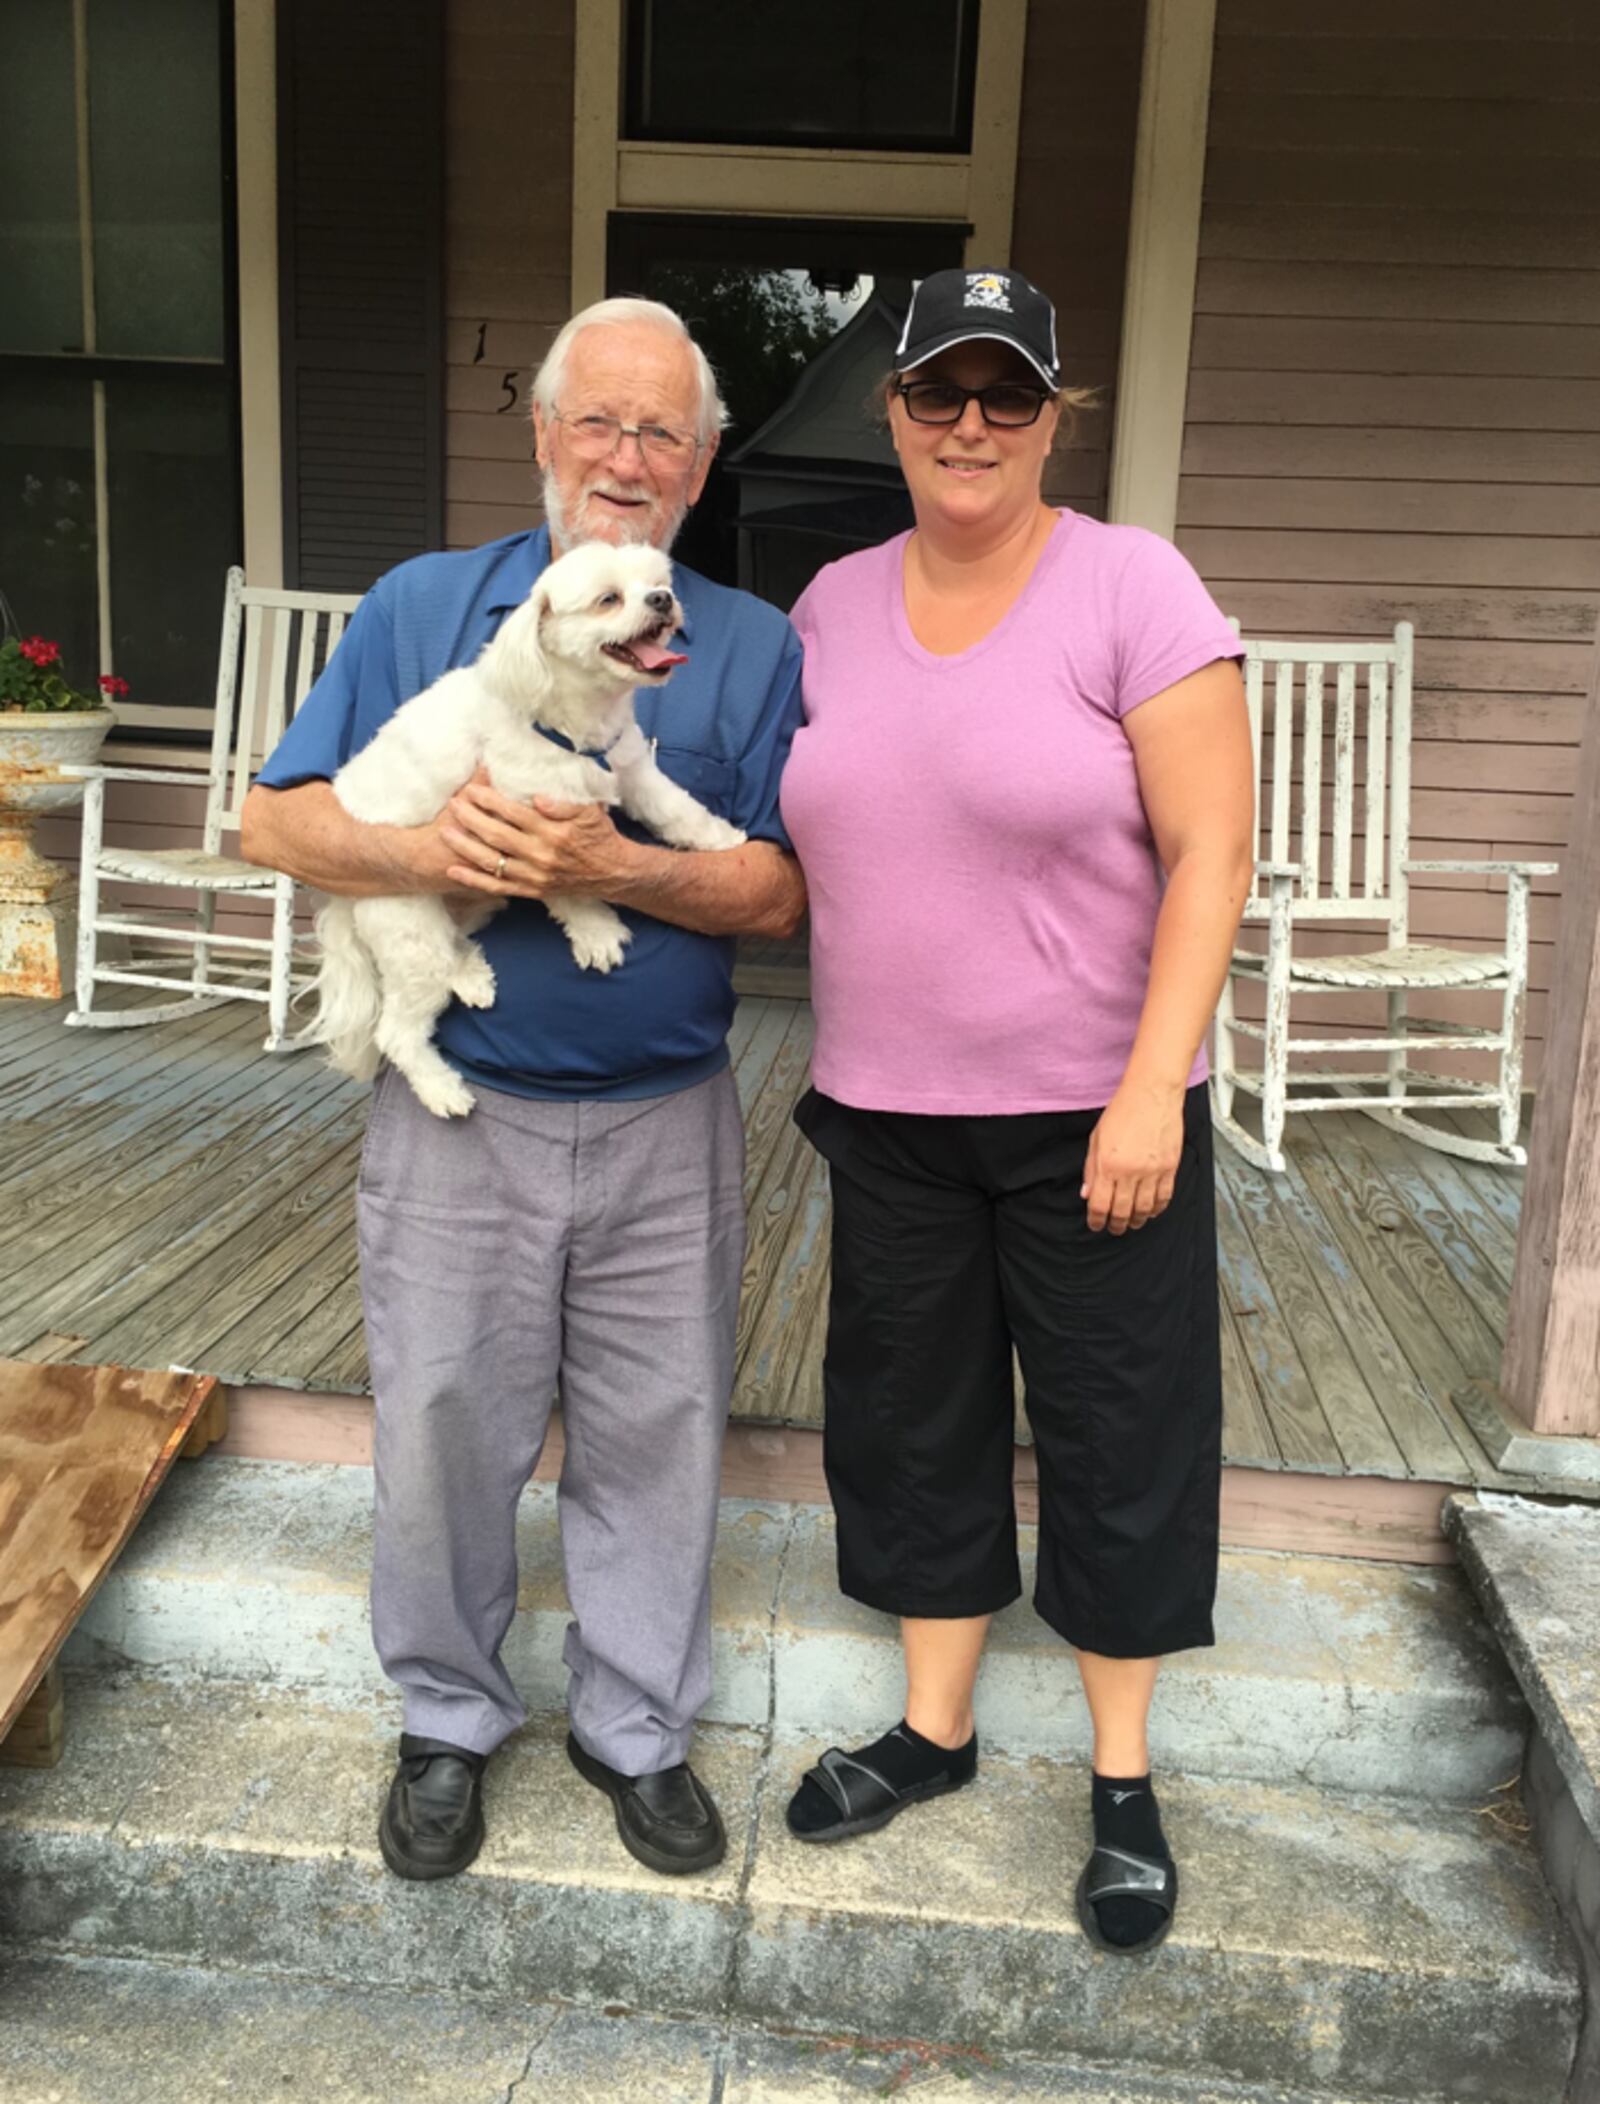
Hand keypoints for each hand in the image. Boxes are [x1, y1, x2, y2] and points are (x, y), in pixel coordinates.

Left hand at [440, 773, 638, 899]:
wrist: (612, 873)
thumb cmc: (599, 835)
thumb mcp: (588, 811)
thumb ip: (562, 803)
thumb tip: (535, 797)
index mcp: (553, 833)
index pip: (513, 813)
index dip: (489, 801)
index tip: (470, 789)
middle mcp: (541, 856)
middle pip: (496, 836)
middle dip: (470, 819)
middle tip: (452, 805)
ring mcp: (534, 876)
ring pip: (492, 862)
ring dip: (465, 847)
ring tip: (445, 833)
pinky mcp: (531, 890)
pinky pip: (497, 887)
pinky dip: (474, 881)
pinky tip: (454, 871)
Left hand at [1081, 1080, 1185, 1233]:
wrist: (1152, 1094)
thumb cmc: (1123, 1111)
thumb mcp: (1097, 1139)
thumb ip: (1091, 1169)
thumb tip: (1087, 1193)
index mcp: (1108, 1165)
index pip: (1100, 1205)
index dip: (1096, 1220)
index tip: (1096, 1224)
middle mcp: (1131, 1171)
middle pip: (1122, 1211)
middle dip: (1116, 1225)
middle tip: (1114, 1228)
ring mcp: (1153, 1171)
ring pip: (1145, 1208)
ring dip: (1137, 1219)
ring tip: (1132, 1222)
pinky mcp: (1170, 1167)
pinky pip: (1165, 1197)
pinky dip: (1157, 1208)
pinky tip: (1151, 1210)